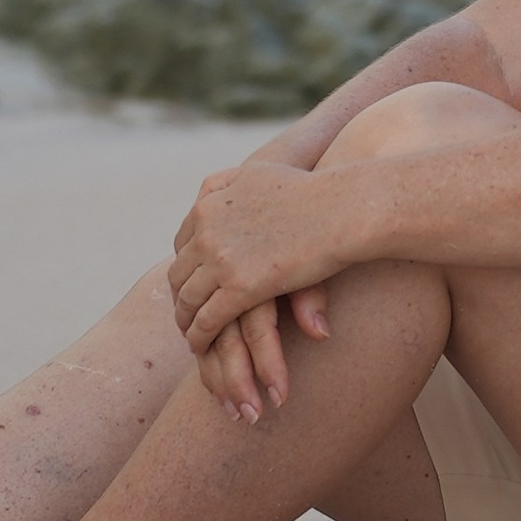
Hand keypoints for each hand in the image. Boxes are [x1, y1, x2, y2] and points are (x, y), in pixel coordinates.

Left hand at [171, 166, 342, 398]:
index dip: (187, 266)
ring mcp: (219, 259)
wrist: (341, 209)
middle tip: (187, 314)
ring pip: (187, 300)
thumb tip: (203, 193)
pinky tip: (203, 347)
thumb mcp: (257, 173)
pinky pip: (206, 320)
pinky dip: (199, 337)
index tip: (194, 281)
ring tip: (193, 336)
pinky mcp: (238, 288)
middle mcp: (206, 229)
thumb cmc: (312, 192)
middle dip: (182, 296)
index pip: (183, 242)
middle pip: (180, 273)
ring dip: (186, 321)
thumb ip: (227, 183)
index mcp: (208, 203)